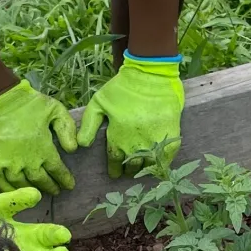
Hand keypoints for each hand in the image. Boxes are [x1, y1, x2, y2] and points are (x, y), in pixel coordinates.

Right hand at [0, 79, 78, 195]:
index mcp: (44, 149)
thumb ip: (67, 129)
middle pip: (41, 181)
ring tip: (37, 193)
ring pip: (22, 185)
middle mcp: (28, 161)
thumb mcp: (55, 110)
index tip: (69, 185)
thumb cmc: (28, 103)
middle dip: (50, 187)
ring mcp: (8, 164)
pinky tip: (16, 192)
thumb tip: (73, 149)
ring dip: (32, 190)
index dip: (64, 180)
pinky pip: (1, 183)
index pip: (58, 171)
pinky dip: (9, 190)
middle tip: (55, 191)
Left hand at [76, 53, 183, 176]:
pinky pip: (165, 160)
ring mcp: (154, 144)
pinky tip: (157, 163)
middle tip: (128, 170)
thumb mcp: (99, 103)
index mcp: (118, 138)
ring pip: (148, 166)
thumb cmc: (122, 88)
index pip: (115, 162)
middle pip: (132, 166)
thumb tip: (81, 145)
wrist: (151, 77)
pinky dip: (160, 163)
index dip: (115, 169)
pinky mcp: (170, 139)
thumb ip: (89, 125)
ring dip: (144, 169)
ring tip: (142, 168)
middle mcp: (135, 146)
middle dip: (129, 170)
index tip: (115, 173)